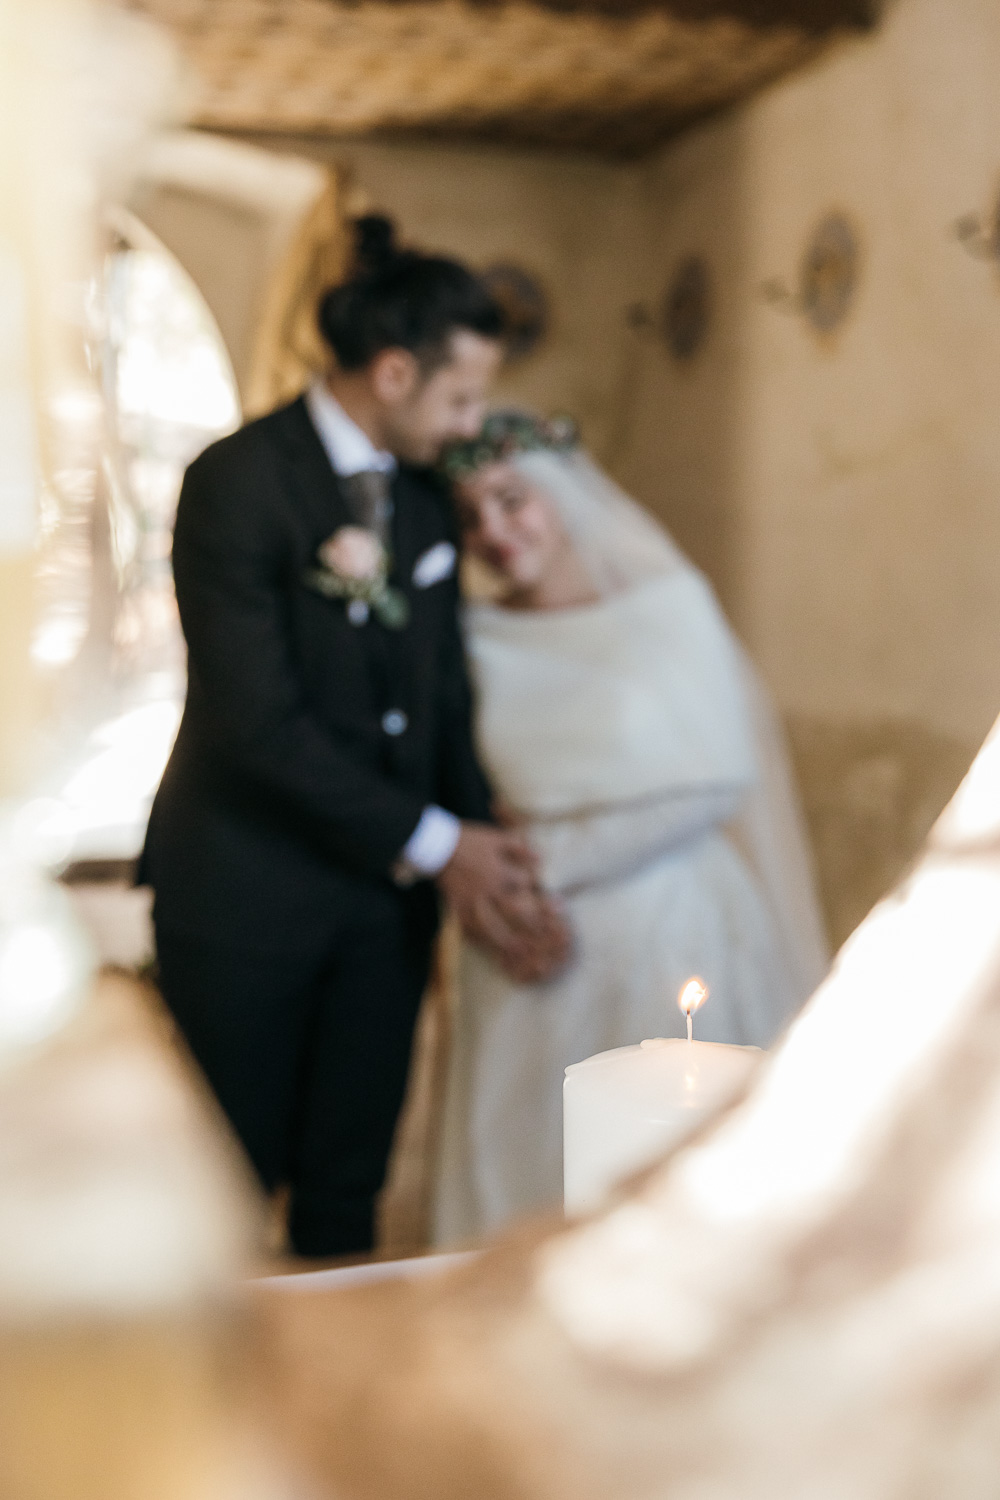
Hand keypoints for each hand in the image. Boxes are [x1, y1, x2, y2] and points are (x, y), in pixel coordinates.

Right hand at [437, 824, 571, 982]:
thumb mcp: (495, 838)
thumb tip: (541, 858)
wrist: (437, 847)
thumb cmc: (468, 840)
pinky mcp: (458, 906)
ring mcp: (472, 901)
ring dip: (506, 941)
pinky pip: (468, 927)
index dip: (533, 887)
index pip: (523, 883)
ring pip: (490, 926)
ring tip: (518, 952)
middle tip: (544, 936)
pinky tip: (487, 947)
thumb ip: (518, 848)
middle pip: (513, 911)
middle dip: (531, 924)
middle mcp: (488, 889)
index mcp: (498, 871)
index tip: (541, 894)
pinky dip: (478, 939)